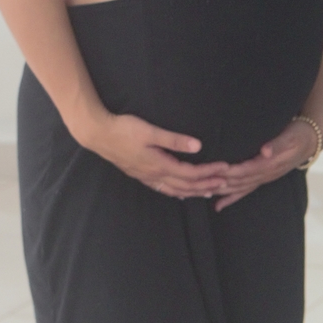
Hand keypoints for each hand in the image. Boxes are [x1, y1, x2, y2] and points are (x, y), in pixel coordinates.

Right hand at [84, 113, 231, 197]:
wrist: (98, 135)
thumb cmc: (123, 130)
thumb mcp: (150, 131)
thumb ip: (174, 140)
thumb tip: (198, 146)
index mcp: (159, 164)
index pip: (190, 173)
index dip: (209, 172)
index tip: (224, 168)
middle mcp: (154, 175)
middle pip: (185, 185)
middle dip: (206, 185)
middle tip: (224, 184)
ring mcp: (146, 177)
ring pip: (174, 190)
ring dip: (193, 191)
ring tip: (208, 192)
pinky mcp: (140, 175)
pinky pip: (163, 189)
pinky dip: (176, 192)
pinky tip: (181, 193)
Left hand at [213, 116, 322, 212]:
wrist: (310, 141)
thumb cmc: (298, 135)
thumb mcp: (291, 137)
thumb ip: (278, 144)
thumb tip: (266, 152)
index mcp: (270, 164)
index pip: (246, 169)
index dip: (230, 171)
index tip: (215, 171)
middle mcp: (265, 174)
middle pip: (239, 181)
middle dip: (220, 183)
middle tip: (202, 183)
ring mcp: (263, 178)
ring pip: (239, 188)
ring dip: (222, 192)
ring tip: (203, 193)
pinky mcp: (262, 178)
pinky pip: (244, 191)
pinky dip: (231, 198)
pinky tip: (218, 205)